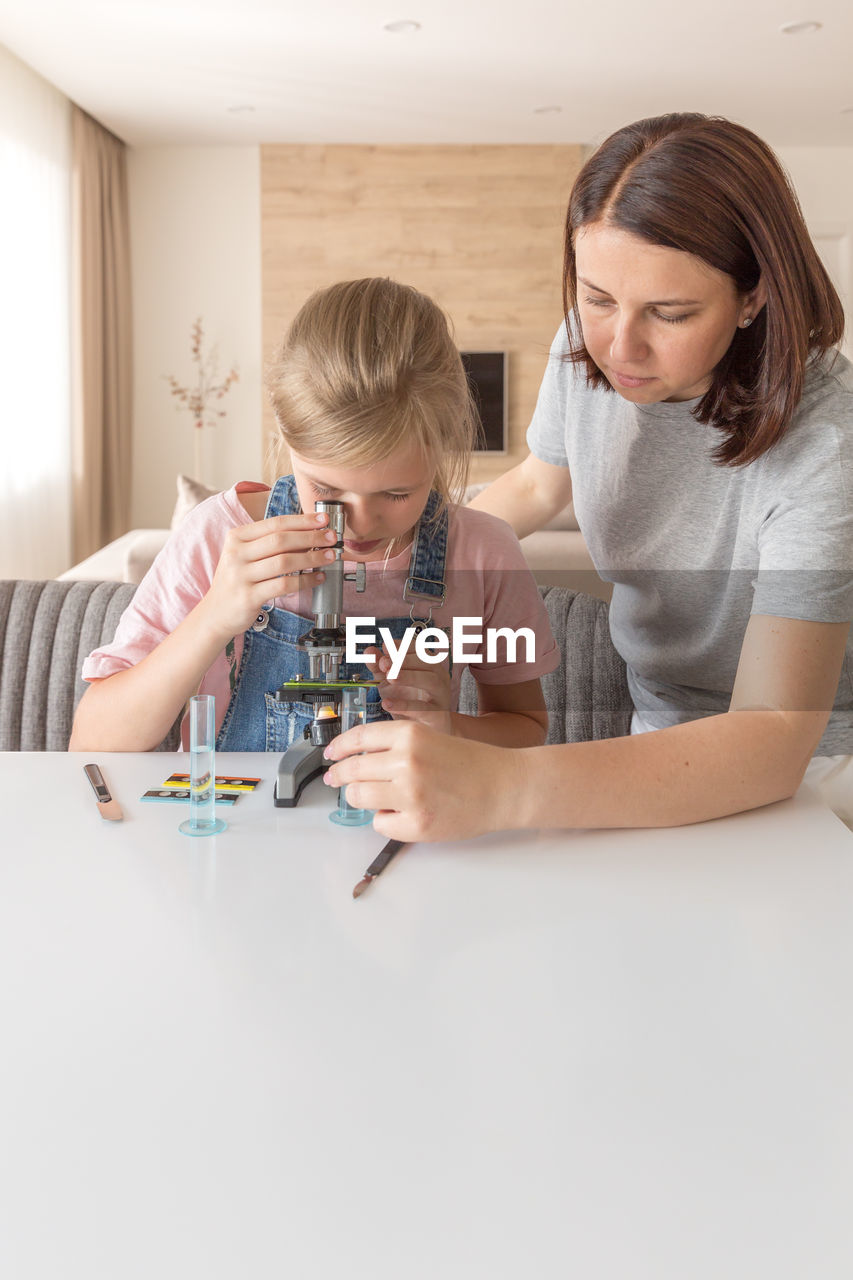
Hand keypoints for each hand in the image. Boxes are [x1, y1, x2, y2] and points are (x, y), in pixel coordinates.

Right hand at [202, 512, 337, 639]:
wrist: (215, 613)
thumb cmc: (237, 582)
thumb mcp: (246, 556)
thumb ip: (271, 545)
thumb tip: (309, 536)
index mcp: (237, 537)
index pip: (275, 523)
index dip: (302, 520)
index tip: (323, 519)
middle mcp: (236, 554)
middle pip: (281, 540)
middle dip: (311, 537)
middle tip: (332, 538)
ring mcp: (241, 575)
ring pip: (284, 561)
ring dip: (312, 558)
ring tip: (330, 556)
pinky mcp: (249, 596)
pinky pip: (284, 585)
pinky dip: (305, 580)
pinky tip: (318, 578)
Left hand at [322, 719, 523, 842]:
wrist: (505, 787)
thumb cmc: (472, 764)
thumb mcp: (431, 738)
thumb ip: (396, 745)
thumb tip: (356, 758)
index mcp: (410, 735)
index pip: (359, 738)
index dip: (339, 747)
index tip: (330, 754)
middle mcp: (407, 762)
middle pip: (352, 769)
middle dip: (338, 776)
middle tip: (335, 780)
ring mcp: (411, 795)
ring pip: (359, 797)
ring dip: (362, 798)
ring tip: (379, 798)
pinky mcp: (417, 824)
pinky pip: (380, 823)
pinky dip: (387, 820)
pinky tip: (404, 814)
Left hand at [364, 644, 452, 733]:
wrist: (424, 730)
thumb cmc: (410, 701)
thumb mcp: (389, 682)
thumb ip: (379, 666)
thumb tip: (368, 651)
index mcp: (427, 664)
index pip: (418, 649)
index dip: (402, 646)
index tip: (385, 647)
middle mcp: (438, 676)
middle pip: (427, 662)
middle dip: (404, 660)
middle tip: (384, 664)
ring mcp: (440, 696)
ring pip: (431, 681)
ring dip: (409, 677)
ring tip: (390, 678)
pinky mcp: (438, 716)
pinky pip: (425, 709)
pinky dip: (405, 705)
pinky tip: (387, 703)